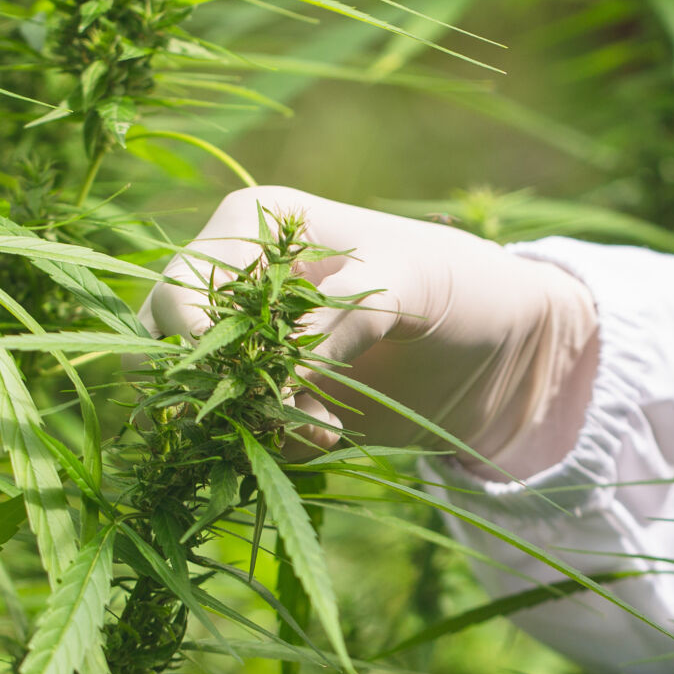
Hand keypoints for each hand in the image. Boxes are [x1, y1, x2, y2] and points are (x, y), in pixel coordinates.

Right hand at [140, 187, 598, 477]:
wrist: (506, 350)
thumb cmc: (462, 286)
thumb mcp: (410, 284)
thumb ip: (341, 315)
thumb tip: (276, 371)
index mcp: (256, 226)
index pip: (183, 281)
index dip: (189, 332)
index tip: (234, 373)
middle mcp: (239, 284)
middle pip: (167, 345)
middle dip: (209, 390)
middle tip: (262, 417)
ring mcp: (252, 347)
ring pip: (200, 398)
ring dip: (247, 426)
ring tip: (323, 429)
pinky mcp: (275, 400)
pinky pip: (244, 435)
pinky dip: (276, 447)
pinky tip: (331, 436)